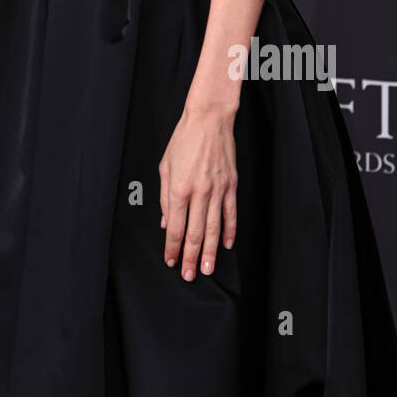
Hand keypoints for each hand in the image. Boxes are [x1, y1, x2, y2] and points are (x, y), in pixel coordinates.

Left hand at [158, 106, 236, 279]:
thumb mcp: (165, 166)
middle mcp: (199, 192)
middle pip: (194, 233)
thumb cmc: (184, 140)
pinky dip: (229, 232)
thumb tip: (166, 221)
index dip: (172, 247)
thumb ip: (164, 197)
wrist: (209, 120)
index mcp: (179, 188)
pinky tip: (226, 245)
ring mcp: (217, 190)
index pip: (175, 226)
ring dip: (209, 252)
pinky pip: (230, 214)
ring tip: (207, 269)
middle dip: (190, 257)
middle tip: (188, 275)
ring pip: (213, 229)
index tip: (170, 260)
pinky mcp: (231, 186)